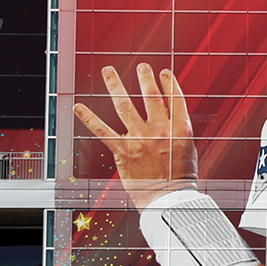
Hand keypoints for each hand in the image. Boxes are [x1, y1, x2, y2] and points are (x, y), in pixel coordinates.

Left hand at [74, 63, 198, 208]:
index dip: (169, 83)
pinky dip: (89, 118)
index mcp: (180, 129)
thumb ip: (177, 131)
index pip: (175, 99)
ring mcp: (140, 139)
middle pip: (151, 97)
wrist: (168, 199)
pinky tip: (79, 107)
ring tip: (110, 72)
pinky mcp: (122, 151)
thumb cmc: (180, 178)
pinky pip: (102, 131)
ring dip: (116, 86)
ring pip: (125, 106)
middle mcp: (160, 130)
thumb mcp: (187, 150)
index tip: (164, 73)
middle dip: (145, 79)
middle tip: (142, 67)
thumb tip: (168, 116)